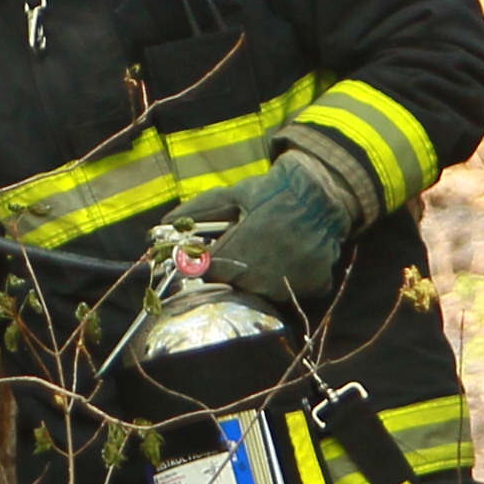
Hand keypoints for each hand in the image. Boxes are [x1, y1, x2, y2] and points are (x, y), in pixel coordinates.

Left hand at [198, 141, 363, 305]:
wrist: (320, 191)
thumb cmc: (271, 192)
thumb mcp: (231, 195)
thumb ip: (197, 212)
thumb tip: (162, 224)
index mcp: (235, 258)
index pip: (210, 275)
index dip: (212, 262)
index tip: (220, 250)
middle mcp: (261, 279)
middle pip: (238, 286)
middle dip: (237, 270)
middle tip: (249, 247)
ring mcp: (289, 286)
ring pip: (266, 293)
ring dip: (264, 279)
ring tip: (272, 251)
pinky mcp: (313, 287)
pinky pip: (296, 293)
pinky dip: (293, 280)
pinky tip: (293, 258)